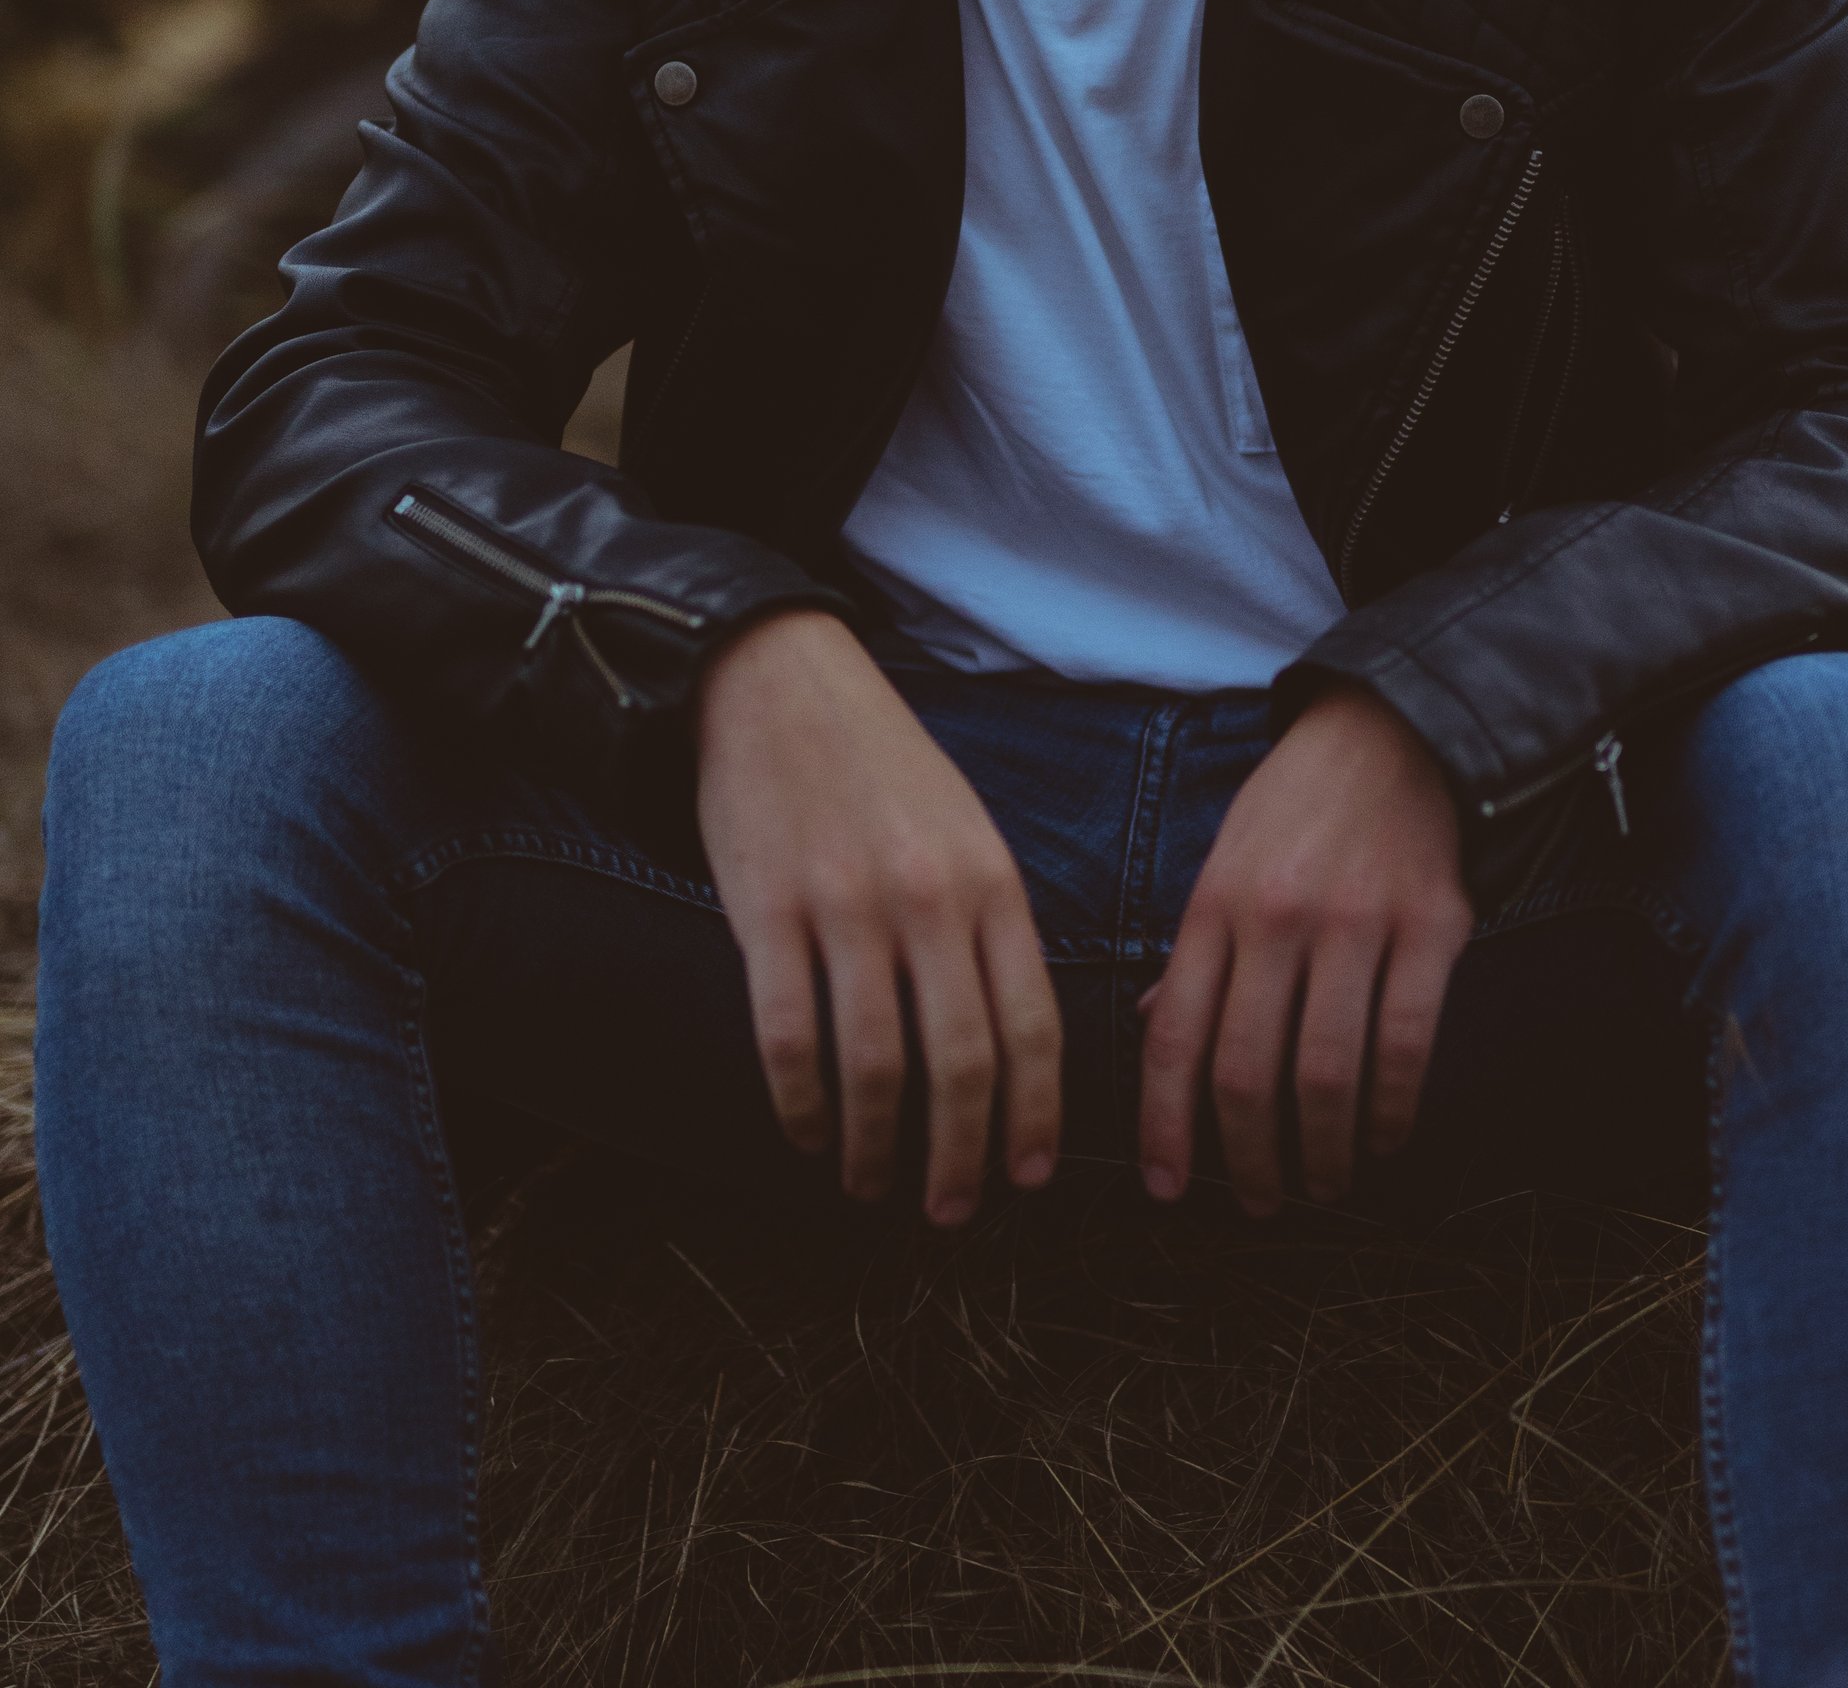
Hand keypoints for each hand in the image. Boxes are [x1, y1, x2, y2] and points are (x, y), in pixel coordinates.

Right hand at [695, 611, 1061, 1222]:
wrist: (781, 683)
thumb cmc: (882, 768)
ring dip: (877, 1148)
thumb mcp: (968, 829)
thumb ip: (992, 924)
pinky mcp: (767, 913)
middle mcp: (929, 899)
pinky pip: (788, 1039)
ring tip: (873, 1185)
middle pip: (961, 1063)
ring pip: (875, 1067)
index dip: (1033, 1116)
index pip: (1032, 1025)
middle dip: (962, 1157)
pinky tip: (809, 1135)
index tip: (1027, 1176)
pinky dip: (802, 1106)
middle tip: (950, 1212)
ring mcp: (846, 907)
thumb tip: (1015, 1042)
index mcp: (991, 881)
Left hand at [1137, 681, 1472, 1214]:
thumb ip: (1194, 949)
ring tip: (1325, 1183)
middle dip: (1250, 1160)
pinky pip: (1407, 1045)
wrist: (1391, 730)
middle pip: (1249, 1073)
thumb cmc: (1296, 807)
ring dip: (1323, 1152)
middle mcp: (1278, 918)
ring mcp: (1358, 922)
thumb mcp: (1223, 861)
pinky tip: (1387, 1138)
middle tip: (1262, 1202)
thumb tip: (1156, 1029)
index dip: (1166, 1127)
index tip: (1168, 1189)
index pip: (1176, 1037)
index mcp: (1215, 905)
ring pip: (1328, 1074)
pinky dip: (1395, 1111)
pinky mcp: (1432, 926)